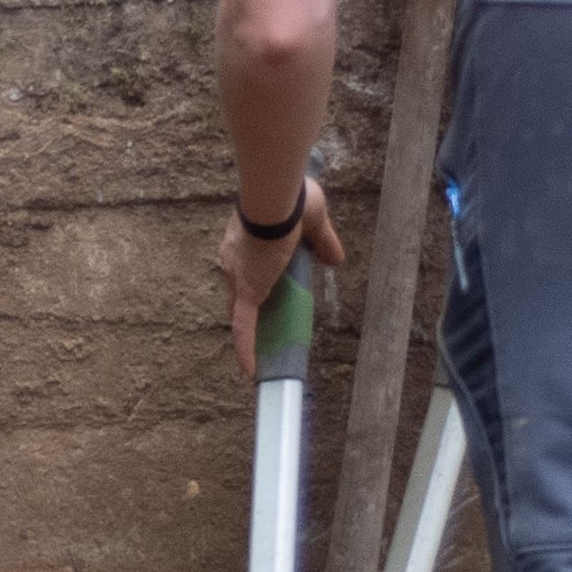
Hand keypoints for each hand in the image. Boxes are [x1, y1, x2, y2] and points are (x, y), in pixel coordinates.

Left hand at [218, 174, 345, 377]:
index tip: (264, 292)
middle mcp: (235, 262)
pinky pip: (243, 327)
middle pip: (239, 295)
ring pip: (240, 315)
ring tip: (256, 362)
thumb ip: (324, 242)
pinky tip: (250, 372)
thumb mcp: (314, 222)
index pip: (246, 269)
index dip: (255, 282)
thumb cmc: (292, 200)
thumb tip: (336, 261)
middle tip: (260, 334)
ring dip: (249, 338)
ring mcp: (238, 278)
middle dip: (250, 314)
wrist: (277, 199)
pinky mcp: (247, 291)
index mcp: (246, 242)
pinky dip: (246, 349)